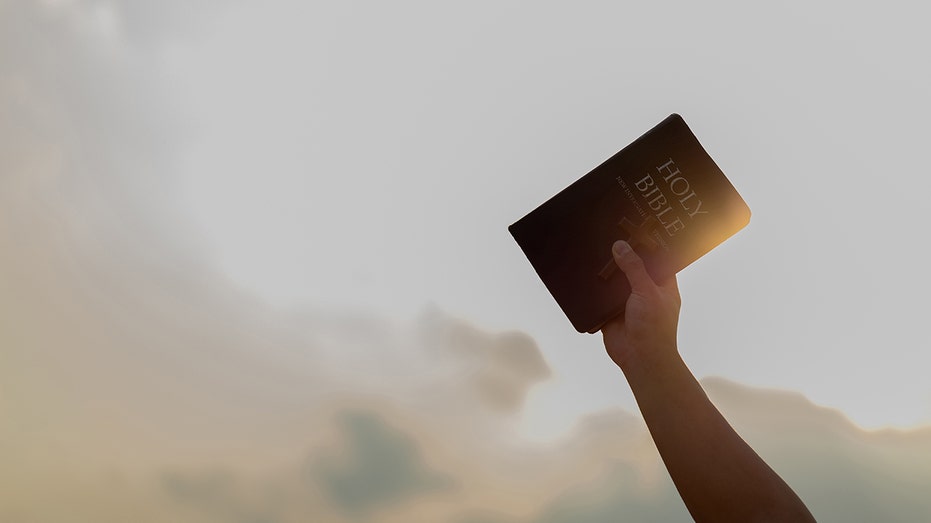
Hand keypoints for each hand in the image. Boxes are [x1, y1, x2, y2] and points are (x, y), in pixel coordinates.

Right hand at [601, 240, 680, 370]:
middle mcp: (645, 291)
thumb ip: (634, 268)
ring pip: (615, 282)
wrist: (639, 358)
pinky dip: (594, 289)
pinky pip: (601, 297)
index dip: (648, 246)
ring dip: (607, 272)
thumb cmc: (654, 327)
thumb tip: (620, 246)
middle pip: (633, 268)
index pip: (657, 260)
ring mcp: (627, 302)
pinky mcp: (611, 312)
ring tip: (594, 249)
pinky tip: (585, 273)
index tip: (636, 228)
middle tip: (610, 234)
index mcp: (662, 285)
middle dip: (622, 257)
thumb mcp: (647, 291)